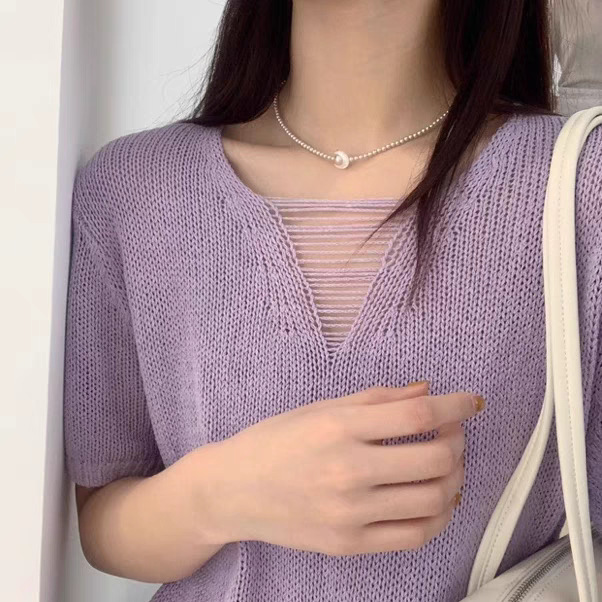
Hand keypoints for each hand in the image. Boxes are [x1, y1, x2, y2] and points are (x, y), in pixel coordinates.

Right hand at [199, 382, 483, 555]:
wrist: (233, 491)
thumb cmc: (274, 441)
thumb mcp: (319, 409)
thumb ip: (376, 399)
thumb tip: (427, 391)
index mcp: (338, 427)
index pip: (416, 415)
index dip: (456, 406)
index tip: (472, 402)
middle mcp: (347, 471)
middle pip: (435, 458)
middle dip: (457, 442)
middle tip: (452, 433)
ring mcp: (350, 513)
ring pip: (434, 499)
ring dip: (454, 477)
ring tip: (447, 464)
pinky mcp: (350, 544)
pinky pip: (415, 535)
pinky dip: (439, 515)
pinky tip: (437, 498)